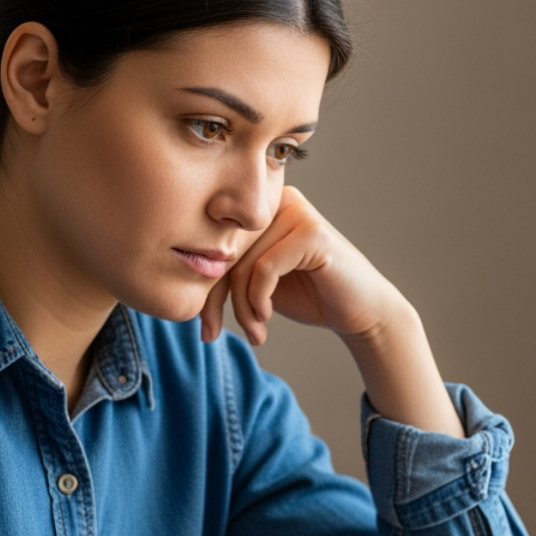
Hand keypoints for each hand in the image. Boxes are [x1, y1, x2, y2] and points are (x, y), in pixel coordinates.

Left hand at [199, 186, 398, 346]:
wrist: (360, 312)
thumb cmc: (309, 296)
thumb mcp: (256, 282)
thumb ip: (227, 269)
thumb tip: (175, 277)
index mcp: (261, 207)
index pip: (214, 242)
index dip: (202, 286)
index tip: (204, 327)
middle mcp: (277, 201)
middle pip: (223, 249)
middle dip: (214, 299)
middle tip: (212, 334)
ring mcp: (296, 212)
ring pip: (241, 262)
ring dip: (242, 308)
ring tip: (254, 332)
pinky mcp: (311, 232)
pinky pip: (263, 268)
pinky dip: (259, 300)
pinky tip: (266, 319)